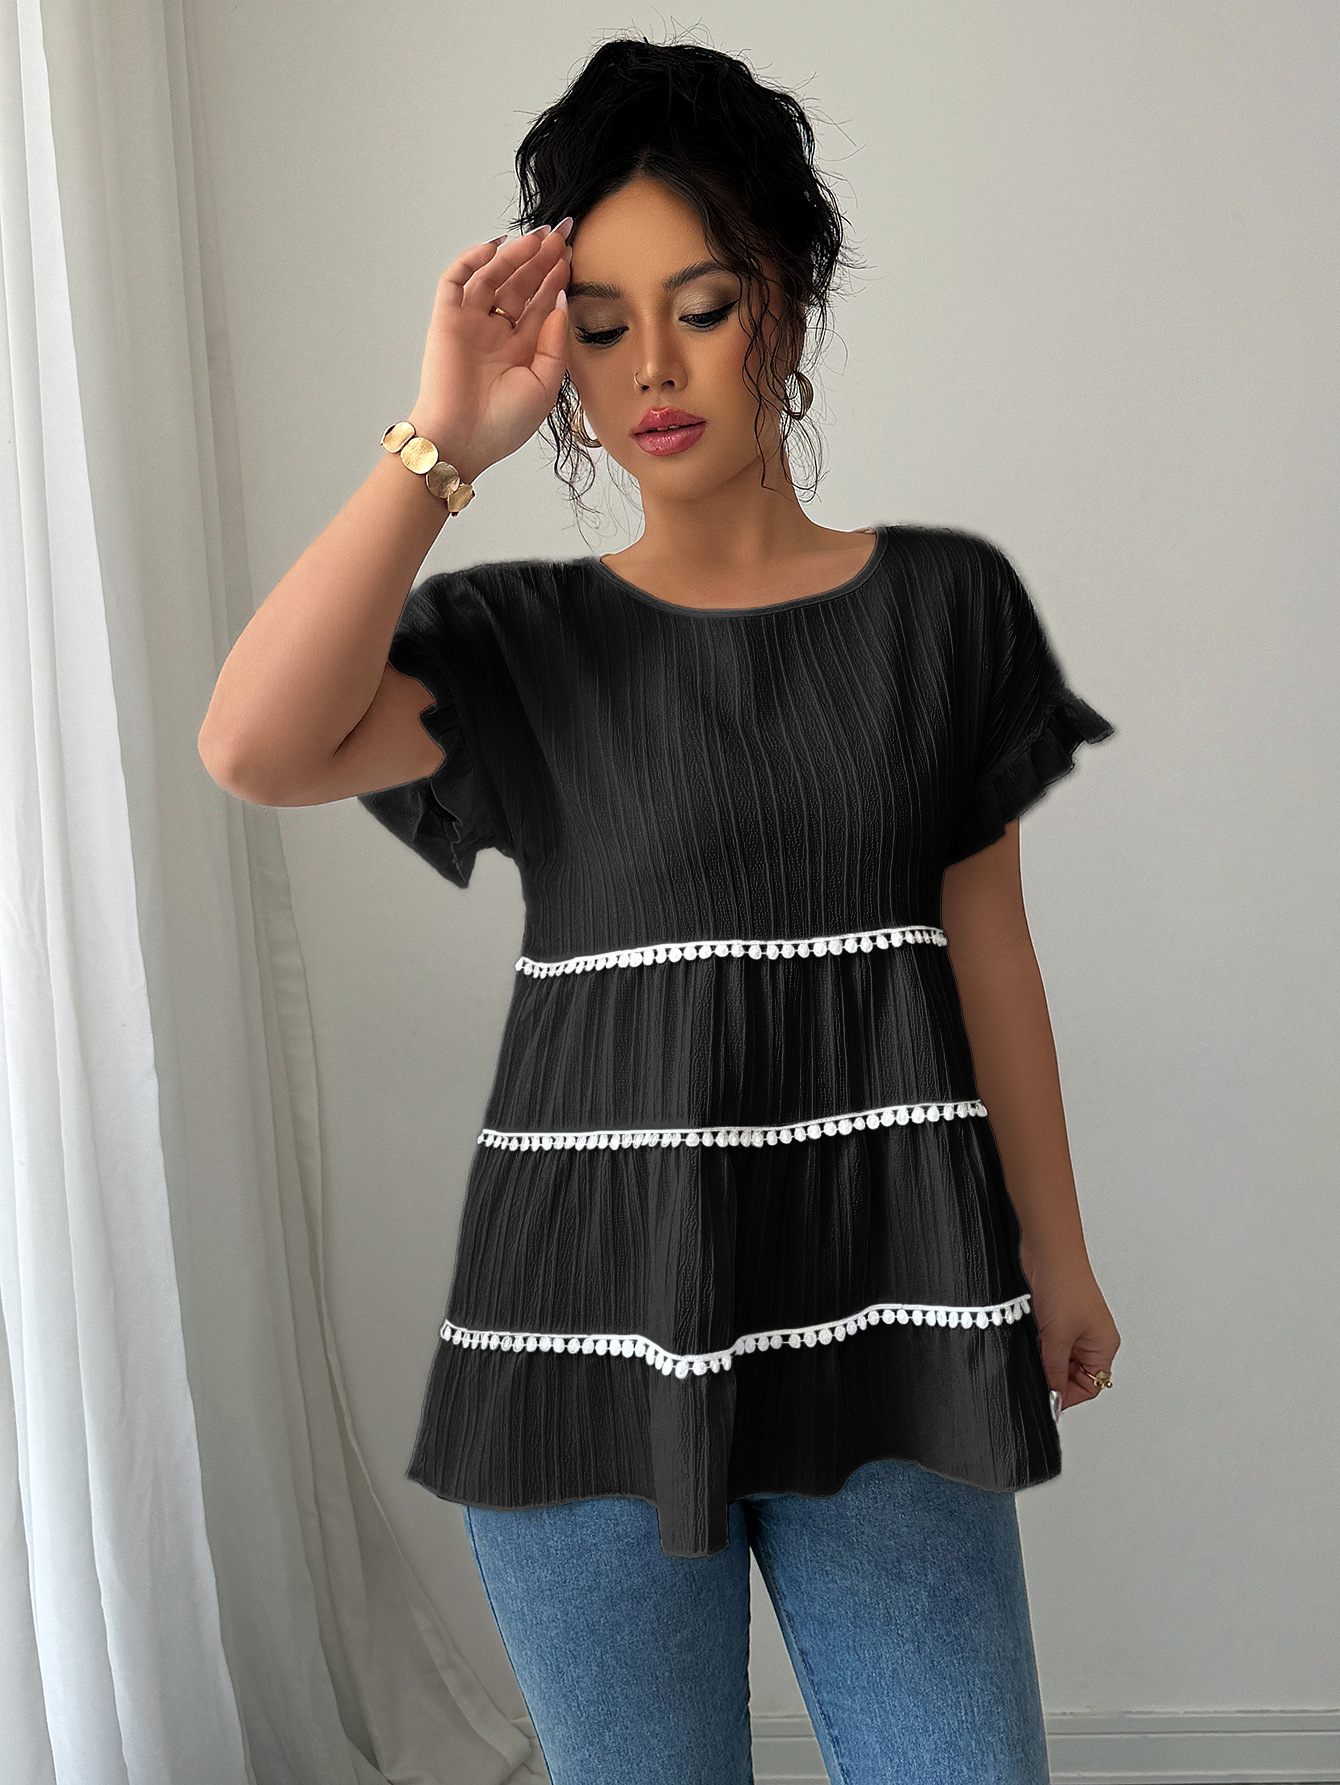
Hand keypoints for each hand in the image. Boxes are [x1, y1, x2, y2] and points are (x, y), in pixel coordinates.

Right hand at [410, 221, 572, 484]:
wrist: (461, 440)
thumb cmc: (502, 424)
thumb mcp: (544, 385)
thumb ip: (556, 344)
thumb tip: (561, 302)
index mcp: (522, 349)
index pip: (542, 304)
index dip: (556, 278)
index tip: (574, 255)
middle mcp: (497, 332)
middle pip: (521, 285)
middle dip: (541, 259)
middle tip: (561, 234)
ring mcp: (471, 323)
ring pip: (494, 277)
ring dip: (515, 255)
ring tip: (538, 237)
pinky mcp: (446, 319)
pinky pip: (456, 281)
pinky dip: (472, 259)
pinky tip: (496, 245)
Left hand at [1019, 1243, 1120, 1412]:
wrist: (1049, 1252)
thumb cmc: (1065, 1285)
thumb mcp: (1057, 1337)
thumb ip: (1054, 1370)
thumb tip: (1054, 1397)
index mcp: (1104, 1346)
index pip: (1091, 1386)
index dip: (1069, 1395)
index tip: (1048, 1398)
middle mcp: (1093, 1338)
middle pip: (1076, 1375)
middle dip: (1056, 1376)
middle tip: (1039, 1372)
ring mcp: (1076, 1327)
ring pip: (1060, 1359)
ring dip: (1046, 1359)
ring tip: (1037, 1349)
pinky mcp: (1059, 1317)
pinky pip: (1051, 1343)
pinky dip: (1041, 1346)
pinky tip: (1033, 1338)